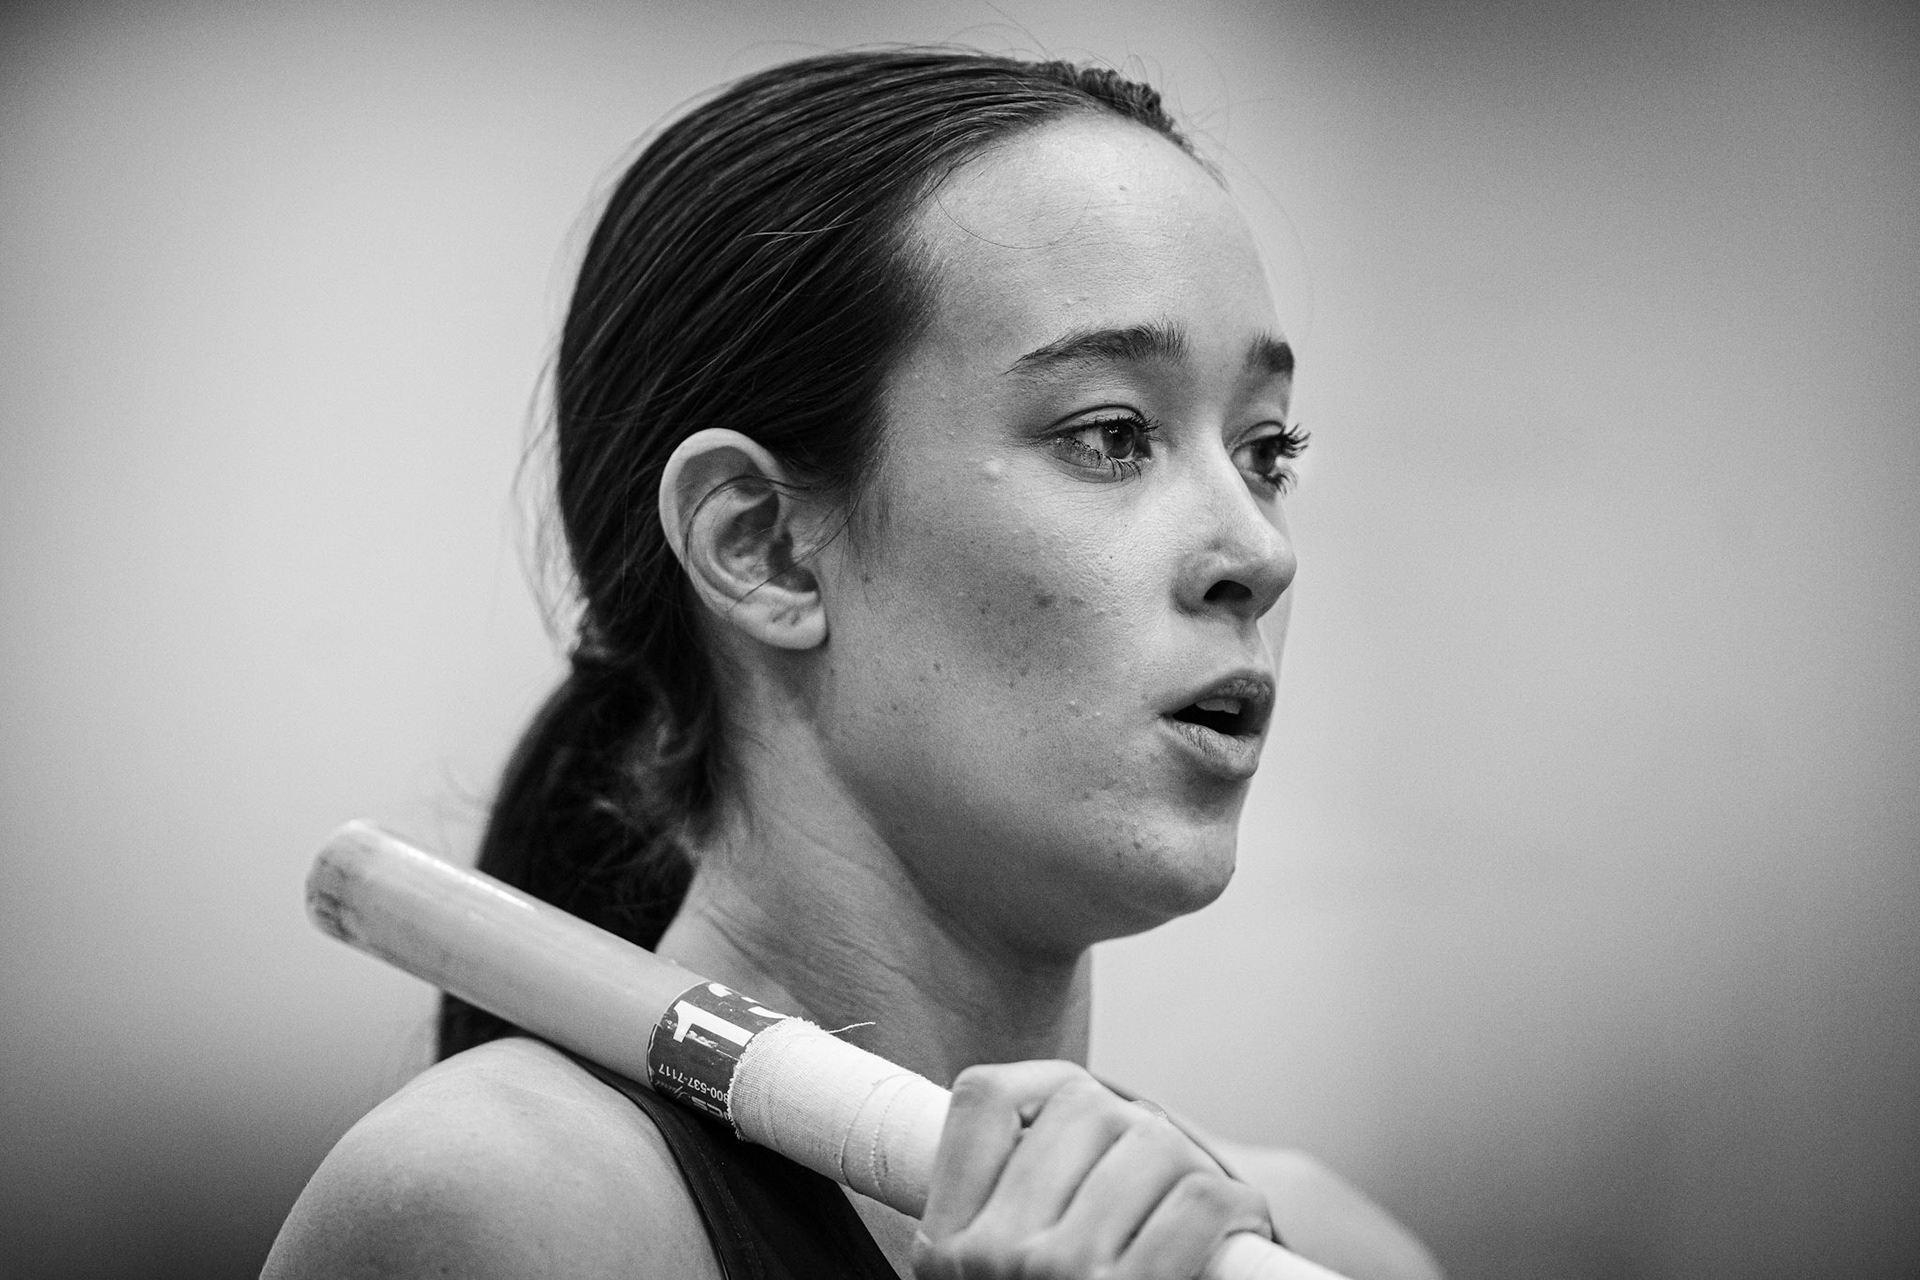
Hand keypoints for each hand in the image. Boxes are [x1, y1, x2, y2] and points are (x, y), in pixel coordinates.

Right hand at [912, 1061, 1273, 1279]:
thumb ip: (1003, 1214)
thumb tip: (1088, 1119)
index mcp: (949, 1247)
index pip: (985, 1097)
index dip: (1042, 1091)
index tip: (1075, 1119)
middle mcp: (995, 1256)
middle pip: (1087, 1108)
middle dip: (1136, 1128)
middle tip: (1157, 1169)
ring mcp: (1063, 1274)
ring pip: (1152, 1141)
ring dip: (1191, 1165)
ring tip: (1197, 1201)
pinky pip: (1201, 1201)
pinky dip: (1231, 1207)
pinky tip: (1231, 1226)